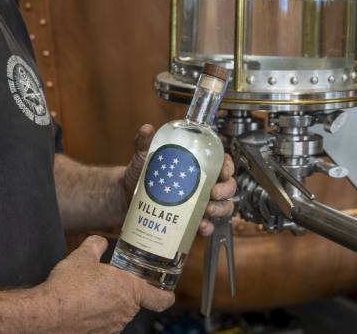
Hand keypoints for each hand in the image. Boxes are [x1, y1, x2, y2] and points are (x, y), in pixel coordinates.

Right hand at [37, 236, 173, 332]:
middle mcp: (125, 312)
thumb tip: (99, 241)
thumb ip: (95, 245)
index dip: (166, 295)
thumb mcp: (82, 257)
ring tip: (88, 295)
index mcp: (130, 291)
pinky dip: (95, 318)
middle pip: (133, 303)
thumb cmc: (69, 286)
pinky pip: (102, 325)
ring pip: (117, 314)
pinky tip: (80, 308)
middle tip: (107, 284)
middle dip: (123, 294)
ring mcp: (112, 328)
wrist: (48, 314)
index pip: (161, 299)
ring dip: (108, 306)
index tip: (166, 292)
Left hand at [121, 125, 236, 237]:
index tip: (223, 171)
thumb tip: (146, 129)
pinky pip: (208, 225)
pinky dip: (208, 227)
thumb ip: (145, 142)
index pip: (223, 162)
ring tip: (208, 210)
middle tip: (214, 192)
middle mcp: (204, 183)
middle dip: (226, 190)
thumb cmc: (142, 173)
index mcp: (199, 164)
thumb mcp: (145, 156)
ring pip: (223, 206)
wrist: (128, 197)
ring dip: (220, 209)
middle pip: (228, 186)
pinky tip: (202, 226)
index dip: (228, 166)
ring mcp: (199, 202)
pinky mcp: (192, 220)